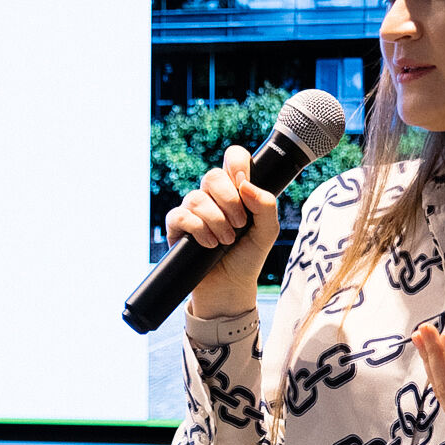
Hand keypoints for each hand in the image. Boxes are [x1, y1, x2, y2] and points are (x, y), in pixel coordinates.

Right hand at [166, 145, 278, 315]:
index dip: (237, 162)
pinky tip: (209, 244)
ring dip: (216, 222)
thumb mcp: (267, 232)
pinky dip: (198, 230)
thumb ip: (266, 206)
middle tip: (240, 224)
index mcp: (236, 190)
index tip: (243, 182)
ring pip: (197, 198)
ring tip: (226, 241)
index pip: (233, 158)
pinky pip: (180, 215)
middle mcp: (213, 196)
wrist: (230, 286)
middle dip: (229, 201)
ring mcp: (193, 210)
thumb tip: (246, 185)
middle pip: (212, 175)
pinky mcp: (177, 227)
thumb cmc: (248, 257)